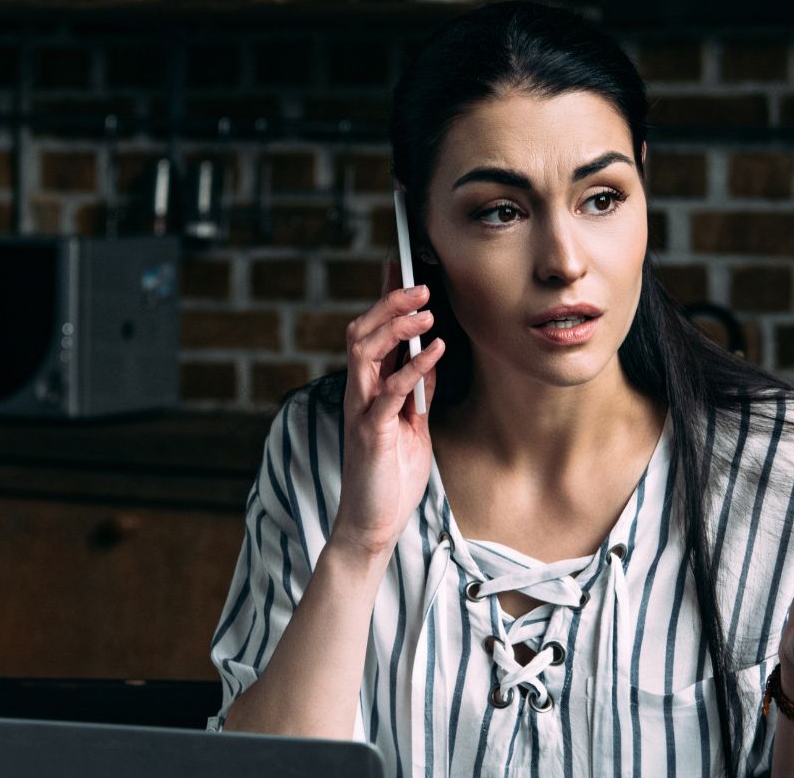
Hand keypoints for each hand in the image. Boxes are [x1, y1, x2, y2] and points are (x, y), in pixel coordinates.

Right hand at [332, 259, 444, 560]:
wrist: (373, 524)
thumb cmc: (390, 477)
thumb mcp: (411, 426)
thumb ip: (415, 391)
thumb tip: (428, 356)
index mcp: (367, 389)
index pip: (371, 333)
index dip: (384, 300)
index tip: (401, 269)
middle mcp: (358, 393)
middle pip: (362, 332)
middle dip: (389, 304)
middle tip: (421, 286)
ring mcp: (360, 411)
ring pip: (365, 352)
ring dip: (396, 327)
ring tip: (426, 311)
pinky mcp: (371, 433)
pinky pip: (389, 391)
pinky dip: (413, 367)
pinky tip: (435, 349)